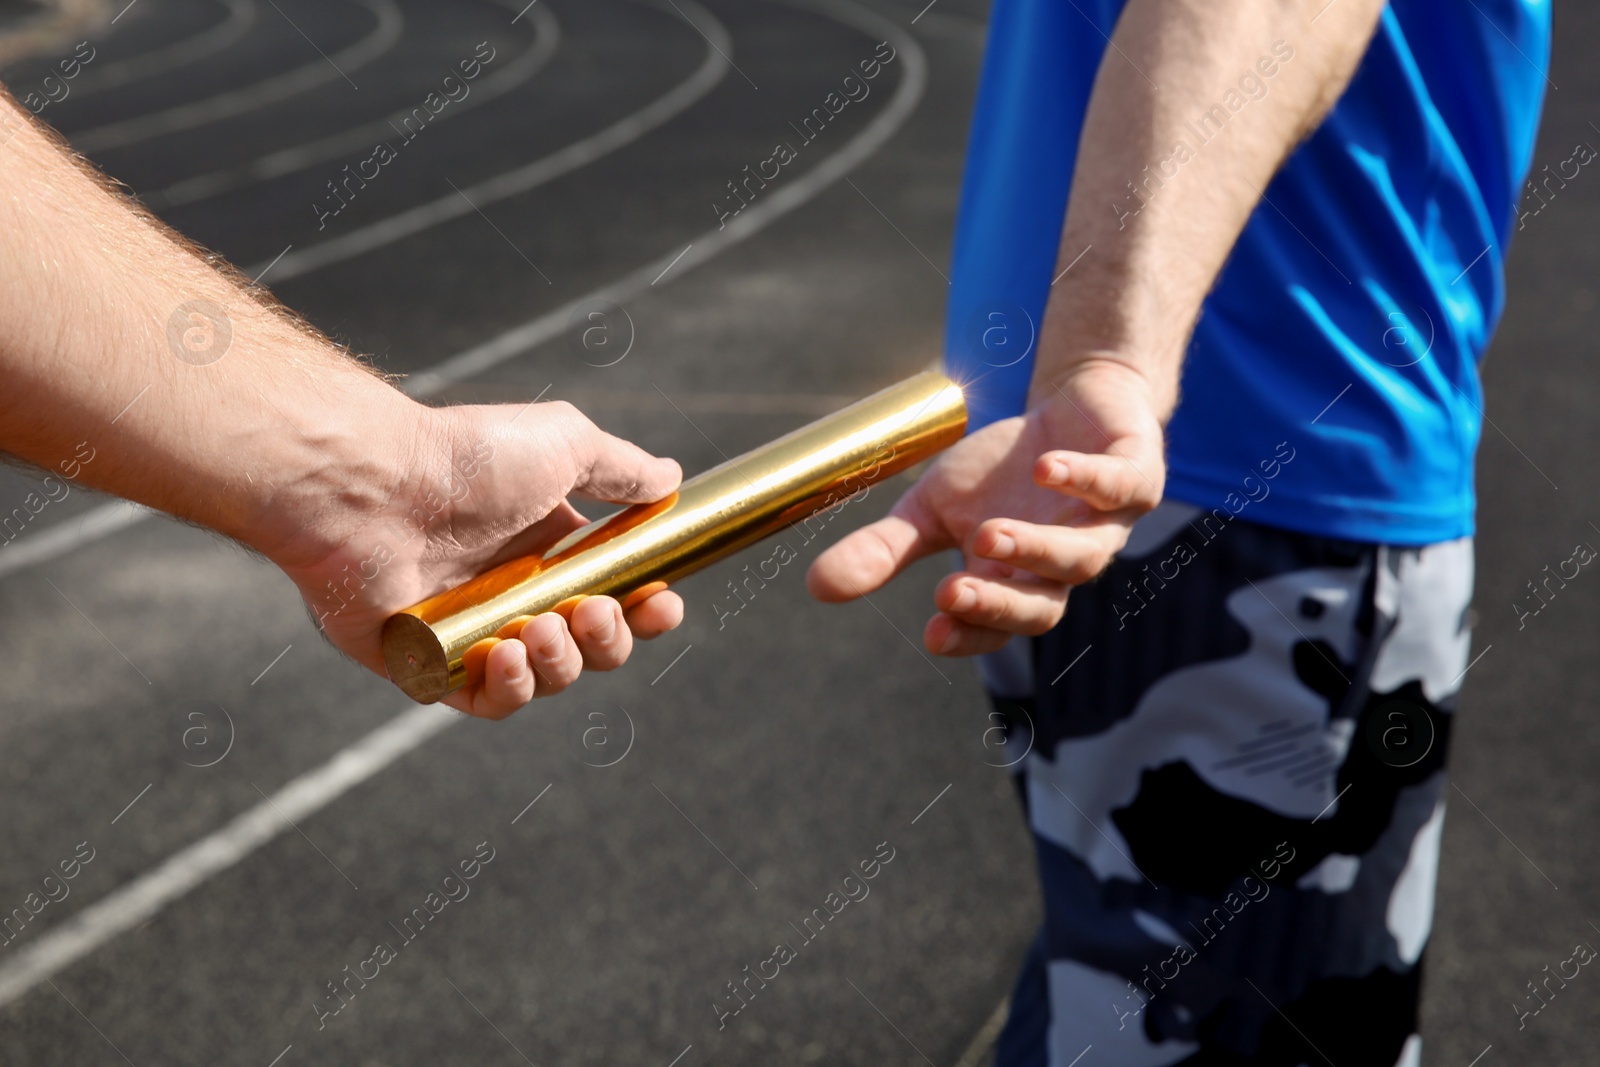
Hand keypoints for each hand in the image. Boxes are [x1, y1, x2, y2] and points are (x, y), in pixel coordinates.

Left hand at [268, 400, 683, 717]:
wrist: (373, 486)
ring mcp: (472, 630)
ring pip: (545, 678)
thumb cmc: (467, 458)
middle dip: (608, 640)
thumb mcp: (564, 442)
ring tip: (543, 630)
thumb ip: (622, 468)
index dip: (647, 608)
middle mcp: (515, 591)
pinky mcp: (428, 665)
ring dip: (562, 665)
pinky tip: (509, 657)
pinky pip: (483, 701)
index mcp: (549, 547)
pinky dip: (509, 690)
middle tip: (591, 612)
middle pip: (590, 646)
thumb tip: (672, 480)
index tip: (662, 604)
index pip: (617, 593)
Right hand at [807, 359, 1164, 654]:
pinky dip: (1087, 480)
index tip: (932, 630)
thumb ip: (884, 550)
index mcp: (1016, 581)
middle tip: (950, 592)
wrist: (1077, 402)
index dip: (970, 633)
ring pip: (1083, 558)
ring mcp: (1105, 524)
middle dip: (999, 606)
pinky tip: (1049, 470)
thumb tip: (816, 587)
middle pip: (1044, 608)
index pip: (998, 626)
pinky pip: (1120, 488)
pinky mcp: (1135, 476)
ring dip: (1037, 551)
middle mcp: (1064, 565)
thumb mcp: (932, 506)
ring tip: (987, 535)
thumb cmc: (1004, 467)